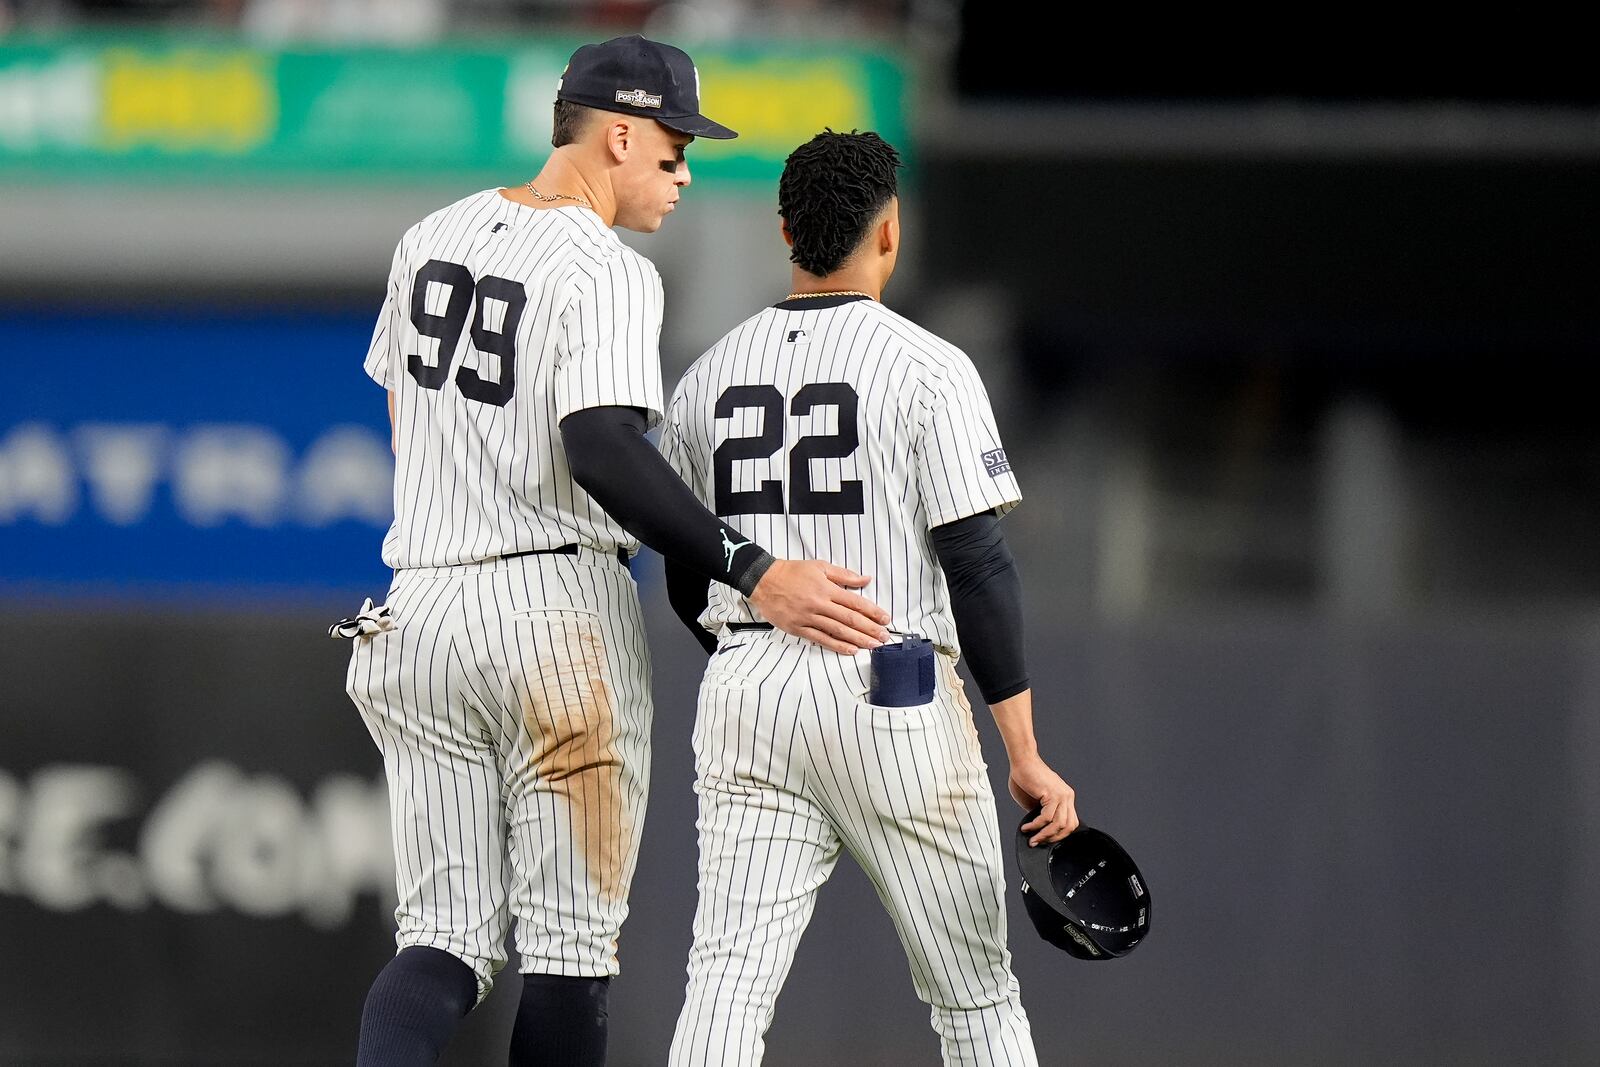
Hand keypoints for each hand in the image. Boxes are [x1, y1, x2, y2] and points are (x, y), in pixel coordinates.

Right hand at [748, 559, 890, 654]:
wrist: (764, 581)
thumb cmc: (793, 572)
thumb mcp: (820, 566)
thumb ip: (844, 575)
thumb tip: (866, 579)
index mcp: (826, 588)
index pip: (855, 602)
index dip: (872, 611)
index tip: (885, 619)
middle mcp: (819, 604)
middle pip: (850, 619)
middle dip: (870, 629)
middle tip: (885, 637)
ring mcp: (808, 618)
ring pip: (838, 631)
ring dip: (858, 639)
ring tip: (873, 646)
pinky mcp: (798, 628)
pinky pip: (820, 639)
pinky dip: (837, 646)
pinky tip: (850, 650)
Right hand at [1009, 755, 1078, 844]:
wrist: (1022, 761)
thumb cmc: (1026, 776)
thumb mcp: (1035, 800)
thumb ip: (1040, 813)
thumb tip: (1039, 829)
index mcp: (1066, 797)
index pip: (1071, 822)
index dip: (1060, 834)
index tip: (1046, 839)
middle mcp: (1067, 796)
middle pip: (1068, 826)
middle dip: (1053, 838)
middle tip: (1039, 842)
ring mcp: (1061, 795)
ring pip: (1058, 825)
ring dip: (1044, 835)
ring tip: (1032, 838)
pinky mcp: (1052, 794)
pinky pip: (1046, 817)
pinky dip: (1036, 826)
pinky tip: (1027, 827)